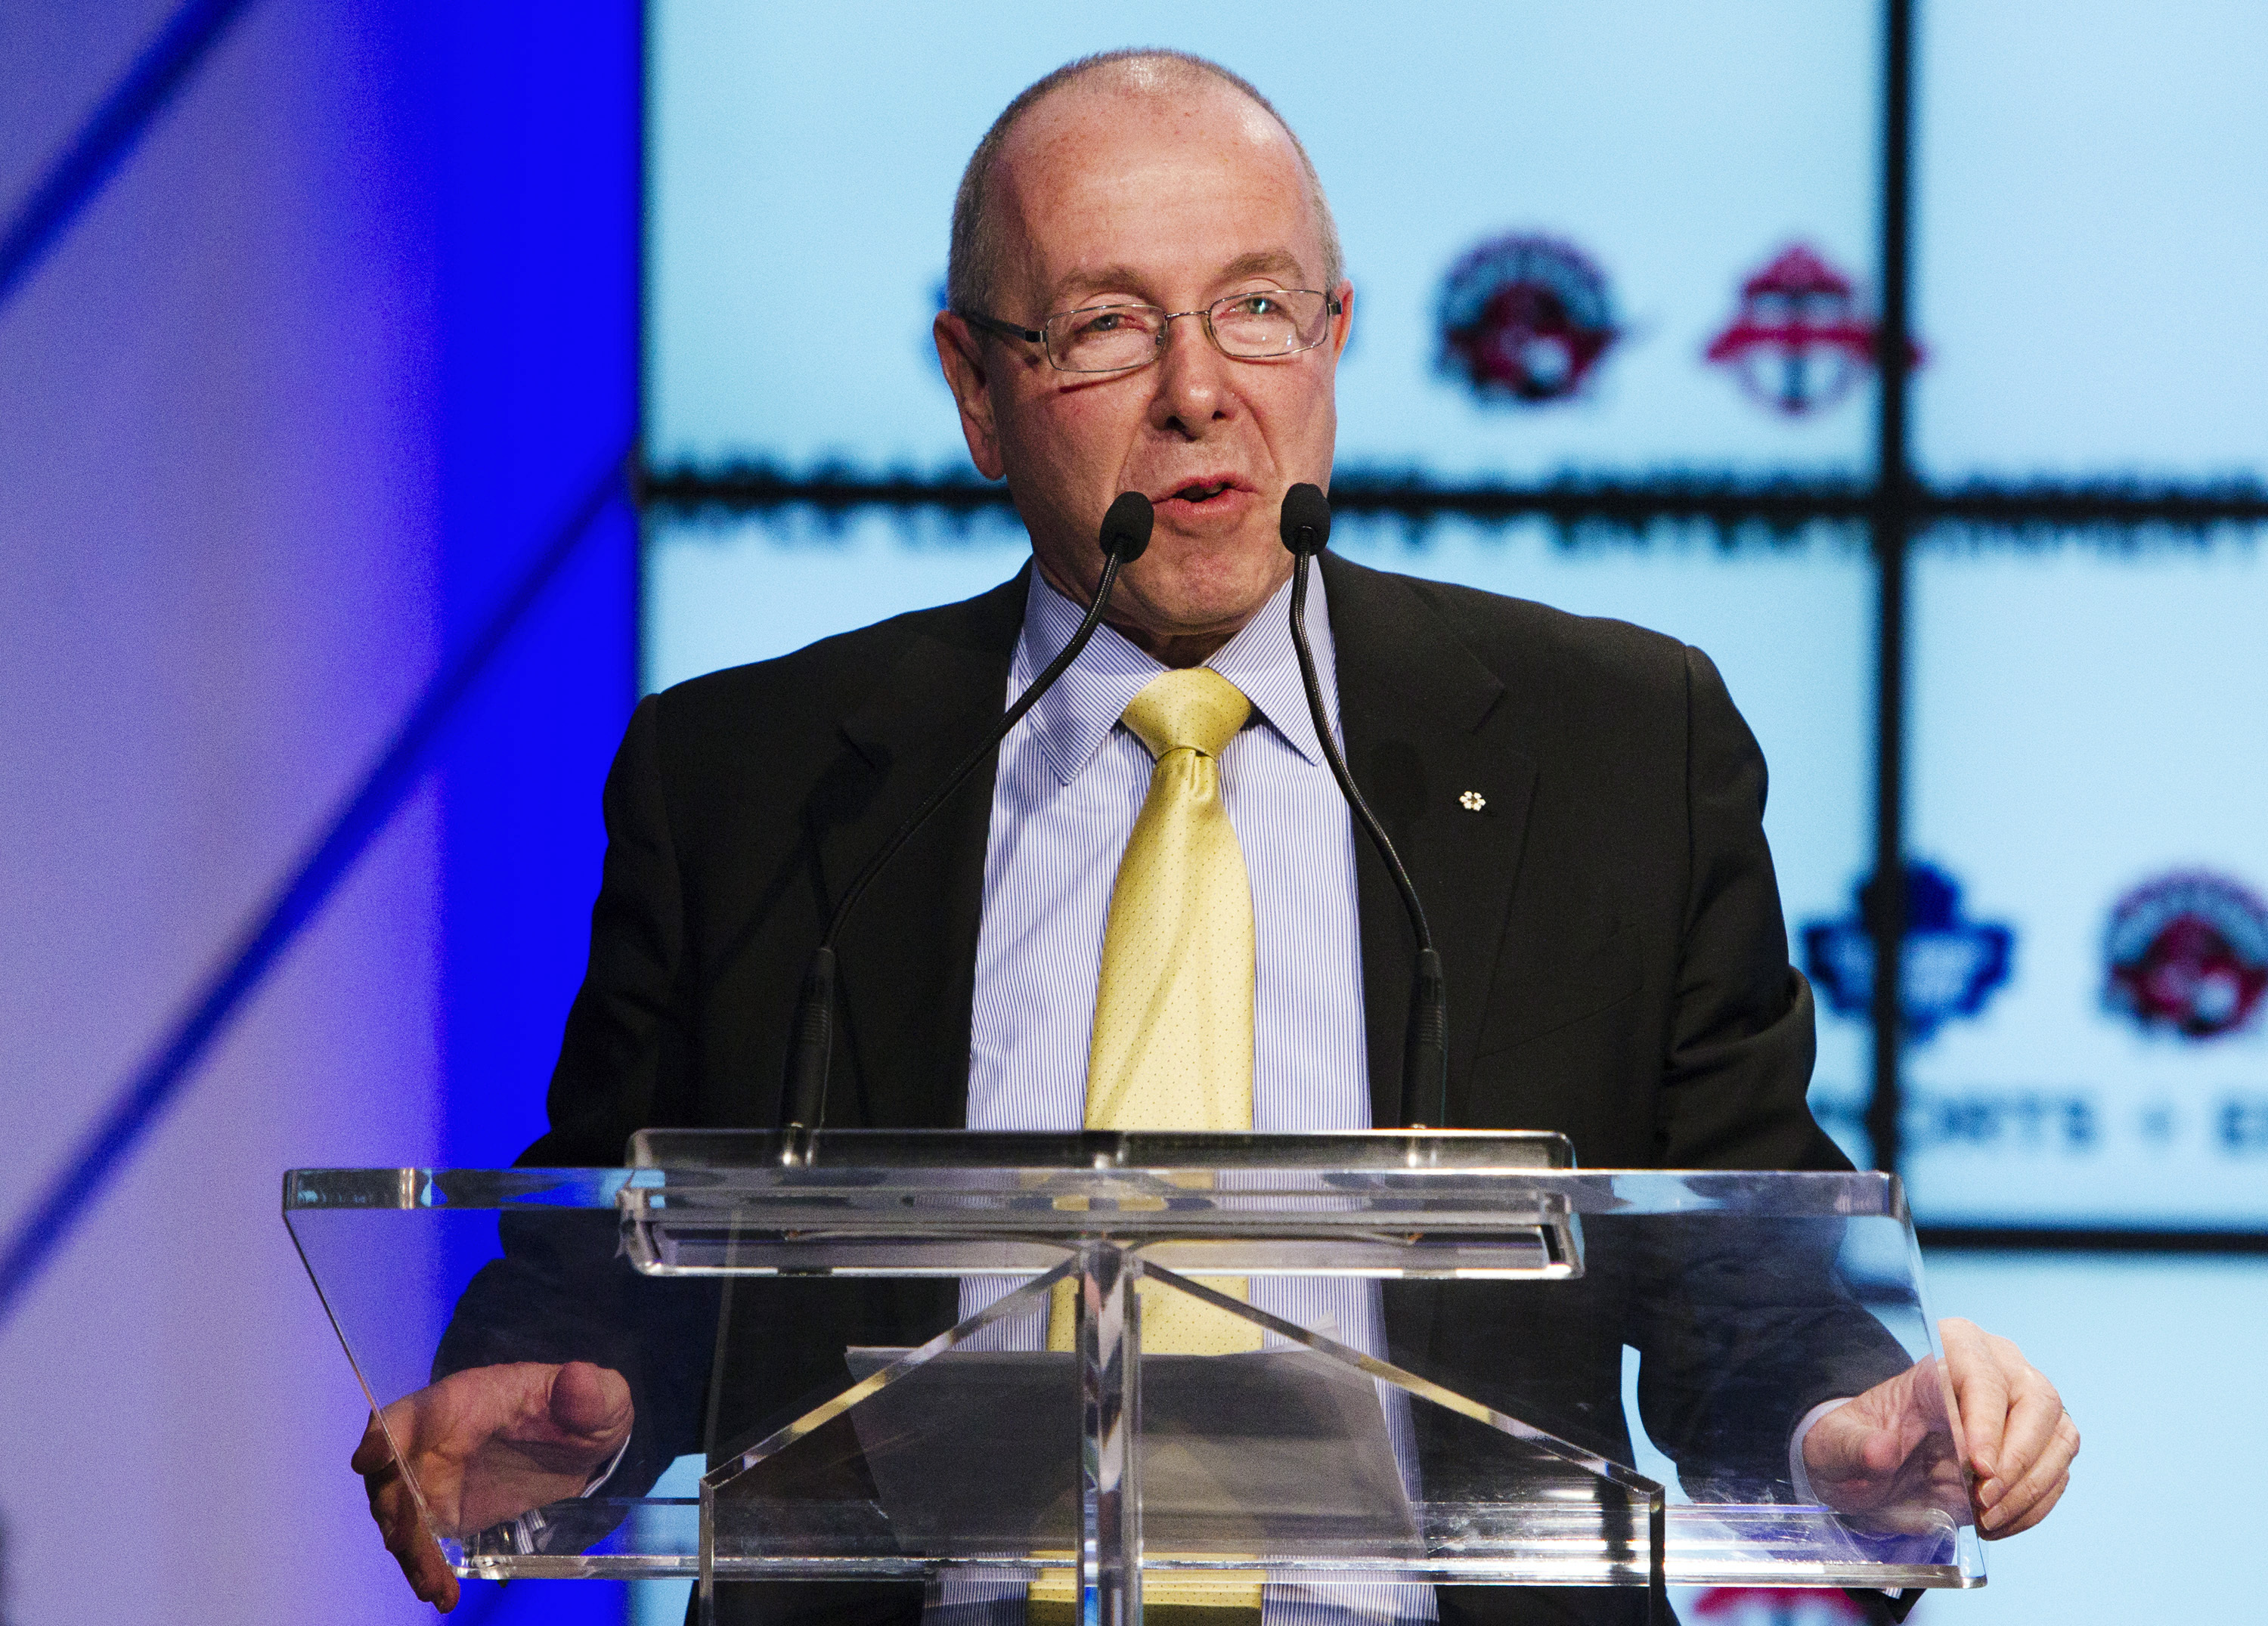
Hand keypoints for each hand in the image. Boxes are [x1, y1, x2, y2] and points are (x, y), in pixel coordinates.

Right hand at [350, 1360, 633, 1611]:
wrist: (581, 1442)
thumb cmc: (583, 1408)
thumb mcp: (602, 1397)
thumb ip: (590, 1392)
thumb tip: (576, 1381)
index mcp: (468, 1400)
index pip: (418, 1410)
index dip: (388, 1431)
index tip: (369, 1458)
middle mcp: (437, 1438)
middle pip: (393, 1470)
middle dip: (394, 1507)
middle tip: (407, 1543)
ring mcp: (434, 1477)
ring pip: (400, 1513)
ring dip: (409, 1550)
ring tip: (432, 1586)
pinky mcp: (443, 1511)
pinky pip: (421, 1541)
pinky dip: (425, 1568)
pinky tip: (442, 1595)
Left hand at [1802, 1317, 2075, 1539]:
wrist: (1872, 1468)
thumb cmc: (1859, 1444)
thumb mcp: (1834, 1446)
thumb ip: (1853, 1445)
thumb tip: (1880, 1450)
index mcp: (1945, 1352)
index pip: (1980, 1372)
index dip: (1985, 1420)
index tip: (1977, 1468)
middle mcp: (1996, 1368)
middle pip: (2037, 1398)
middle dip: (2017, 1456)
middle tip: (1983, 1500)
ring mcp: (2025, 1406)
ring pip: (2059, 1435)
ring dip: (2029, 1486)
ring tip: (1985, 1517)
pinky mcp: (2040, 1446)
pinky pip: (2057, 1472)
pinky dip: (2033, 1505)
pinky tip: (1993, 1523)